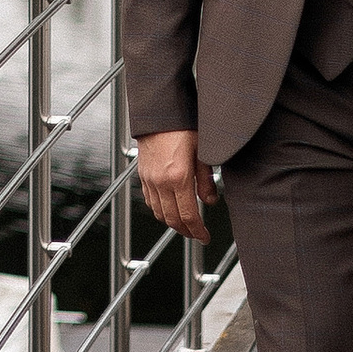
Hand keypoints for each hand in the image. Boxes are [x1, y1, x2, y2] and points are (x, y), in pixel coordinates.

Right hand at [137, 127, 218, 241]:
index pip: (188, 216)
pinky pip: (150, 201)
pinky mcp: (143, 175)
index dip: (198, 231)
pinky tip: (170, 208)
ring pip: (159, 213)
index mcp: (178, 177)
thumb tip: (209, 201)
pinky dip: (160, 210)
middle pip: (172, 219)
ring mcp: (149, 179)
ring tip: (185, 224)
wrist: (159, 113)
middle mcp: (161, 182)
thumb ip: (206, 181)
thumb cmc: (182, 128)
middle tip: (197, 235)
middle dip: (186, 231)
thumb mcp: (202, 153)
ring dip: (172, 223)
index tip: (205, 237)